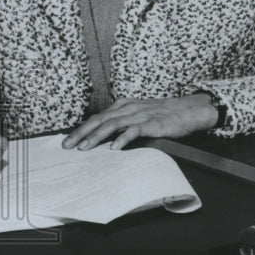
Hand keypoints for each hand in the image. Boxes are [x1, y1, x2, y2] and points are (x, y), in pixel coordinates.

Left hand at [61, 94, 218, 150]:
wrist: (187, 110)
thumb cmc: (162, 115)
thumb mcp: (138, 114)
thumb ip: (122, 122)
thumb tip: (103, 136)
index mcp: (122, 106)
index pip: (97, 118)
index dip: (81, 129)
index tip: (67, 140)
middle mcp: (127, 109)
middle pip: (99, 120)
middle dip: (81, 133)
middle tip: (67, 145)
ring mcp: (139, 116)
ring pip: (112, 124)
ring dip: (96, 136)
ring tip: (84, 148)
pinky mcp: (152, 124)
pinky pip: (134, 131)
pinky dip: (122, 139)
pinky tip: (113, 148)